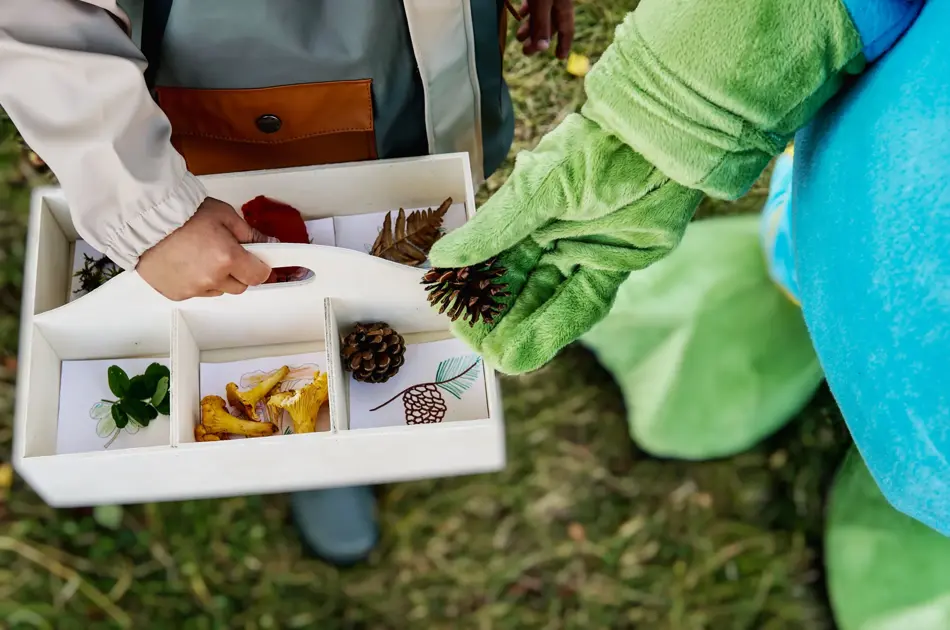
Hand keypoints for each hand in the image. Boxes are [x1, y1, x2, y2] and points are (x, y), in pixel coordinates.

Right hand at [137, 198, 273, 300]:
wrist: (144, 220)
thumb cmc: (182, 213)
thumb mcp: (224, 214)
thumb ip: (248, 233)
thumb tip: (267, 244)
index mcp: (228, 257)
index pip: (259, 276)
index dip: (260, 268)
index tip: (257, 262)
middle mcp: (212, 278)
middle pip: (240, 286)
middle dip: (238, 272)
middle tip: (225, 253)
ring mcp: (193, 289)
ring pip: (218, 290)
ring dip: (216, 278)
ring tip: (200, 256)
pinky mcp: (177, 294)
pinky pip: (196, 292)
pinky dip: (196, 281)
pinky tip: (186, 263)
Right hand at [428, 114, 701, 373]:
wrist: (659, 145)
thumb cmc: (594, 153)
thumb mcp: (535, 190)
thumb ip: (493, 229)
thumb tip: (442, 257)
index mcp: (526, 211)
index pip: (493, 257)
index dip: (474, 286)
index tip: (454, 313)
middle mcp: (552, 233)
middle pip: (518, 283)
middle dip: (497, 316)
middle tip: (476, 347)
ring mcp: (583, 251)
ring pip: (547, 298)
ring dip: (524, 328)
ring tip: (499, 358)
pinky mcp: (615, 265)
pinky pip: (583, 302)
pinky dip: (558, 326)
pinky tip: (533, 348)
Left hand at [516, 0, 574, 58]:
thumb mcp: (542, 3)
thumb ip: (542, 24)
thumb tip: (542, 48)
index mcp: (564, 7)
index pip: (567, 30)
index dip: (564, 45)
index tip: (560, 57)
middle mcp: (558, 2)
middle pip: (550, 25)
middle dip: (538, 40)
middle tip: (526, 52)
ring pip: (540, 15)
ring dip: (529, 28)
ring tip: (519, 37)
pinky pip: (533, 3)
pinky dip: (527, 11)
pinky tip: (521, 15)